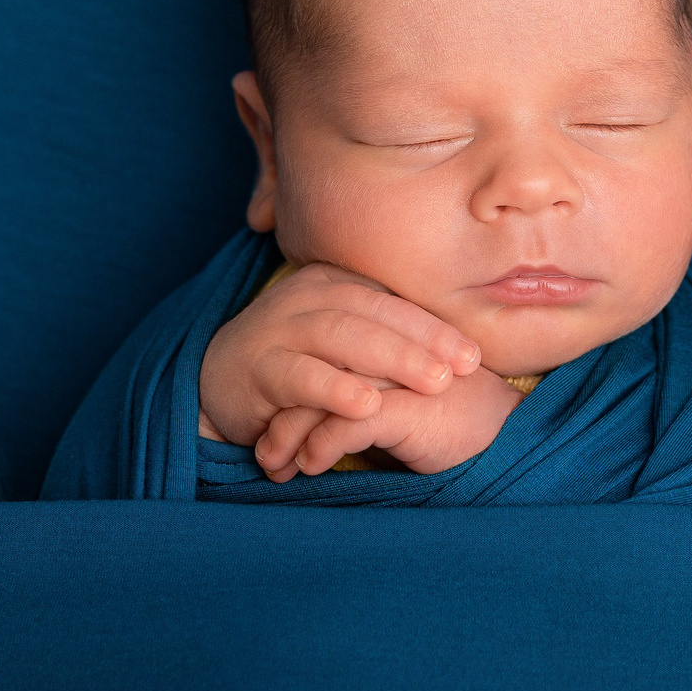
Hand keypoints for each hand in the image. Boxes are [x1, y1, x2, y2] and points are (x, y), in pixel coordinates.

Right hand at [197, 260, 480, 448]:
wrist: (218, 383)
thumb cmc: (298, 365)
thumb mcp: (342, 344)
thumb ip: (384, 340)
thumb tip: (458, 356)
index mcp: (332, 284)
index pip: (390, 301)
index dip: (434, 327)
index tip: (474, 356)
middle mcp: (306, 297)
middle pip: (372, 312)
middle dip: (422, 341)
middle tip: (462, 368)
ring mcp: (277, 328)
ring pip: (340, 335)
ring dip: (391, 359)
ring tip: (433, 383)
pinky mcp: (255, 367)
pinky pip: (298, 375)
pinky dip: (334, 389)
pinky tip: (367, 406)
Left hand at [253, 367, 522, 480]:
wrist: (507, 445)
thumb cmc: (451, 430)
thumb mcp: (395, 410)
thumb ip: (358, 403)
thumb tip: (304, 431)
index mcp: (386, 338)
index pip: (320, 350)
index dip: (291, 389)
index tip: (266, 428)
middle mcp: (391, 348)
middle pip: (313, 366)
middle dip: (280, 413)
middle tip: (263, 453)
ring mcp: (400, 375)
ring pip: (323, 395)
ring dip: (291, 435)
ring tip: (275, 467)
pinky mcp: (409, 408)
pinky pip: (348, 423)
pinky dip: (320, 447)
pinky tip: (309, 467)